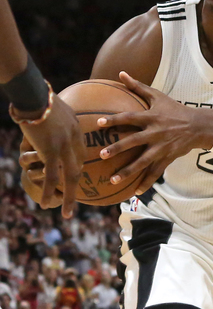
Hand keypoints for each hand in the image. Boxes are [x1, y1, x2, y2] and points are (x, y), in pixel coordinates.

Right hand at [17, 94, 84, 217]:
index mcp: (76, 129)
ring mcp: (64, 147)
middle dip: (78, 186)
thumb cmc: (39, 96)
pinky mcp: (51, 152)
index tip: (75, 177)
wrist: (34, 95)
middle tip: (76, 202)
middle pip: (79, 168)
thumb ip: (58, 116)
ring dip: (69, 197)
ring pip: (70, 177)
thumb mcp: (55, 105)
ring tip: (67, 213)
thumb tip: (53, 115)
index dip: (78, 167)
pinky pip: (53, 177)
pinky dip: (51, 192)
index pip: (81, 154)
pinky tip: (47, 203)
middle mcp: (74, 140)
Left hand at [97, 71, 212, 194]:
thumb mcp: (158, 96)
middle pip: (134, 142)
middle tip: (102, 155)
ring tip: (113, 179)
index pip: (130, 118)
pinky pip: (156, 172)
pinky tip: (135, 192)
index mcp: (151, 117)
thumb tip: (120, 73)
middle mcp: (155, 133)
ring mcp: (162, 147)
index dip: (115, 120)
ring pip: (143, 161)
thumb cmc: (175, 109)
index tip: (99, 124)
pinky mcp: (168, 158)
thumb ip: (138, 87)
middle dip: (118, 149)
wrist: (198, 126)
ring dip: (128, 171)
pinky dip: (146, 182)